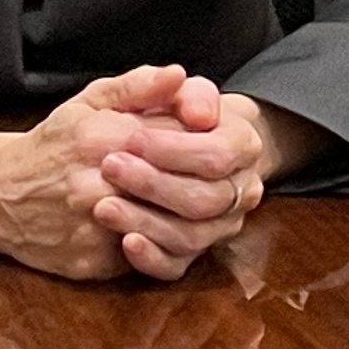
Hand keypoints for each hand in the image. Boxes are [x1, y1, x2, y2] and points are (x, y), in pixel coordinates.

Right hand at [0, 67, 269, 282]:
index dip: (224, 150)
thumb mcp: (90, 101)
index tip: (239, 150)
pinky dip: (175, 249)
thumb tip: (183, 74)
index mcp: (108, 138)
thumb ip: (138, 85)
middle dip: (227, 192)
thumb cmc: (51, 144)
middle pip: (195, 196)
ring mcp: (96, 228)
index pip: (192, 146)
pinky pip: (150, 262)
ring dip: (210, 225)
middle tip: (246, 188)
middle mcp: (101, 184)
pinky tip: (188, 235)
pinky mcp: (92, 262)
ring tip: (225, 212)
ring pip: (180, 236)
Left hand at [85, 73, 278, 280]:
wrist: (185, 146)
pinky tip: (124, 241)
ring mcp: (221, 227)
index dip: (174, 150)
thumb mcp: (180, 94)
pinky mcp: (196, 255)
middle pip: (205, 199)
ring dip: (145, 221)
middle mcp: (241, 191)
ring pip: (191, 237)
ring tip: (104, 206)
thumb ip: (182, 90)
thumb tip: (178, 81)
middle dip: (154, 184)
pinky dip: (150, 257)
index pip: (218, 155)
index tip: (132, 138)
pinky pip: (177, 266)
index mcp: (244, 146)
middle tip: (109, 166)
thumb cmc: (178, 116)